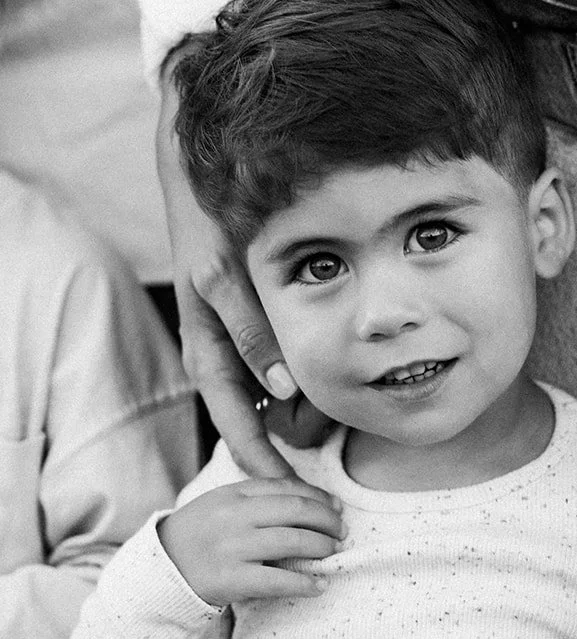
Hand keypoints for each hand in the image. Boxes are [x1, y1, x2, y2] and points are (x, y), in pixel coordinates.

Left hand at [157, 73, 332, 477]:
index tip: (287, 488)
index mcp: (216, 337)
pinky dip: (263, 354)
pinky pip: (241, 321)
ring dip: (265, 413)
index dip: (258, 452)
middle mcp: (207, 324)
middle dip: (262, 448)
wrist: (205, 150)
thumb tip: (306, 384)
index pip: (236, 411)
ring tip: (308, 438)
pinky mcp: (214, 268)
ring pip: (238, 372)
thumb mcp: (257, 284)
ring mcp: (209, 298)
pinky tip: (290, 380)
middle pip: (231, 405)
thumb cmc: (240, 220)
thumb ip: (277, 334)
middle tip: (298, 481)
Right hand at [159, 475, 345, 606]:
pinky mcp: (232, 580)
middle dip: (327, 520)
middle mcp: (234, 517)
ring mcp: (233, 548)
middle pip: (296, 511)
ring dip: (321, 547)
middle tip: (341, 531)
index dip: (318, 496)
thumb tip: (312, 500)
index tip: (336, 506)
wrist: (160, 571)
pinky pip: (278, 580)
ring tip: (331, 553)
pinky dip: (305, 583)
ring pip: (293, 542)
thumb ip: (258, 497)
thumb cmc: (199, 535)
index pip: (287, 488)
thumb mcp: (221, 504)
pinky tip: (319, 585)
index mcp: (233, 494)